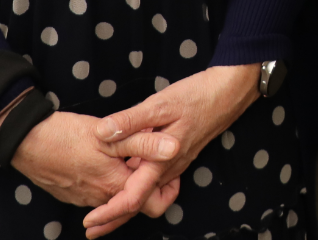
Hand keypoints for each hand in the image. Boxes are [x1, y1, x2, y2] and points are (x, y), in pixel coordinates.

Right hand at [0, 106, 166, 214]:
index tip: (173, 172)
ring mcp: (84, 198)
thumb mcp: (109, 136)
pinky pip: (97, 193)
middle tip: (152, 161)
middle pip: (134, 202)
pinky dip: (107, 181)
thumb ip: (143, 144)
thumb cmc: (67, 136)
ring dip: (125, 181)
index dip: (167, 190)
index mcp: (114, 186)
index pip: (152, 203)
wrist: (25, 141)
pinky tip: (106, 160)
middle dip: (146, 184)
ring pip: (114, 196)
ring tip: (130, 158)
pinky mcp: (71, 193)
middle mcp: (100, 198)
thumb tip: (174, 148)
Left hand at [82, 65, 256, 235]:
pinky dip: (139, 185)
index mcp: (161, 160)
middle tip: (90, 225)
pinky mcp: (178, 156)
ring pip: (148, 193)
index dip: (109, 213)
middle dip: (114, 217)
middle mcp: (169, 168)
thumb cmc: (196, 96)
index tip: (89, 222)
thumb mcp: (160, 105)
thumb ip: (130, 120)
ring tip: (101, 204)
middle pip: (140, 204)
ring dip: (125, 202)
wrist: (229, 92)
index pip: (133, 198)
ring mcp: (175, 164)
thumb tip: (101, 133)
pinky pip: (156, 180)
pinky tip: (126, 174)